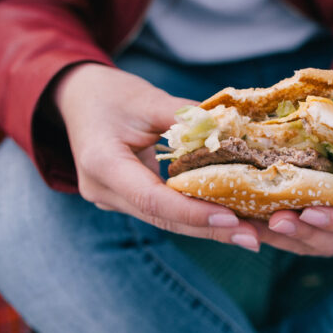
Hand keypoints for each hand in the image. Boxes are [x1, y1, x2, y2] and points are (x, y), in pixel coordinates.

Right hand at [54, 63, 260, 249]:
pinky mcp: (125, 202)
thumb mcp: (148, 99)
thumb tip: (233, 130)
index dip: (192, 212)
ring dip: (209, 228)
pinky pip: (164, 213)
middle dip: (210, 229)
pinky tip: (231, 221)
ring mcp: (111, 201)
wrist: (78, 100)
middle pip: (163, 218)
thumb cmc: (111, 94)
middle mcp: (102, 191)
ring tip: (251, 234)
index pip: (152, 199)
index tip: (231, 218)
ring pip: (166, 221)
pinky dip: (196, 215)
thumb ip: (187, 118)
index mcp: (101, 163)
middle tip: (253, 238)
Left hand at [253, 169, 332, 256]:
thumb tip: (317, 108)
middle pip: (332, 242)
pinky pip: (296, 246)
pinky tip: (252, 227)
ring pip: (310, 247)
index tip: (309, 211)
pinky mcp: (320, 246)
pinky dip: (274, 237)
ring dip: (281, 237)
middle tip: (275, 219)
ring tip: (254, 226)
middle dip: (301, 231)